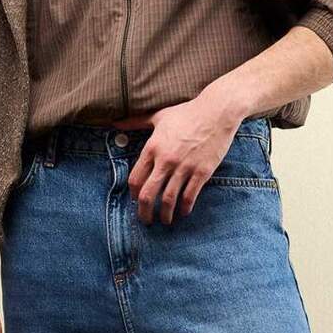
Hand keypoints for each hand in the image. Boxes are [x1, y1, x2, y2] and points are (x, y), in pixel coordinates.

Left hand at [127, 99, 245, 225]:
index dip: (133, 194)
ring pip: (169, 200)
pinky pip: (190, 196)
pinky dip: (185, 208)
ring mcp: (184, 168)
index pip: (135, 179)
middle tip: (146, 220)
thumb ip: (136, 122)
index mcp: (153, 148)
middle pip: (148, 194)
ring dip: (165, 215)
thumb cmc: (187, 113)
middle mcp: (166, 160)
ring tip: (165, 220)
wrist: (217, 112)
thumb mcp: (159, 116)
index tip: (136, 200)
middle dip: (144, 212)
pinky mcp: (202, 172)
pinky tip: (183, 212)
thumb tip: (116, 124)